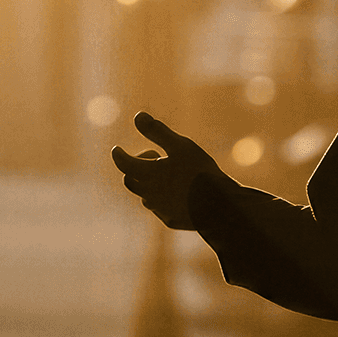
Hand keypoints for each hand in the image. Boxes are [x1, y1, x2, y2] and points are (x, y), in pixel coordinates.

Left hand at [110, 111, 225, 229]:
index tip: (117, 149)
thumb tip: (138, 116)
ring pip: (145, 196)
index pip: (123, 163)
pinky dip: (163, 199)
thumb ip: (157, 131)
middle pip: (129, 181)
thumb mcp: (180, 145)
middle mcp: (148, 194)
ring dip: (149, 185)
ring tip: (169, 175)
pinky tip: (179, 193)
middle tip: (153, 159)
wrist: (220, 206)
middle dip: (135, 169)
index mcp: (147, 174)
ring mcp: (159, 210)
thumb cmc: (200, 172)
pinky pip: (160, 209)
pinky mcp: (170, 220)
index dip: (118, 155)